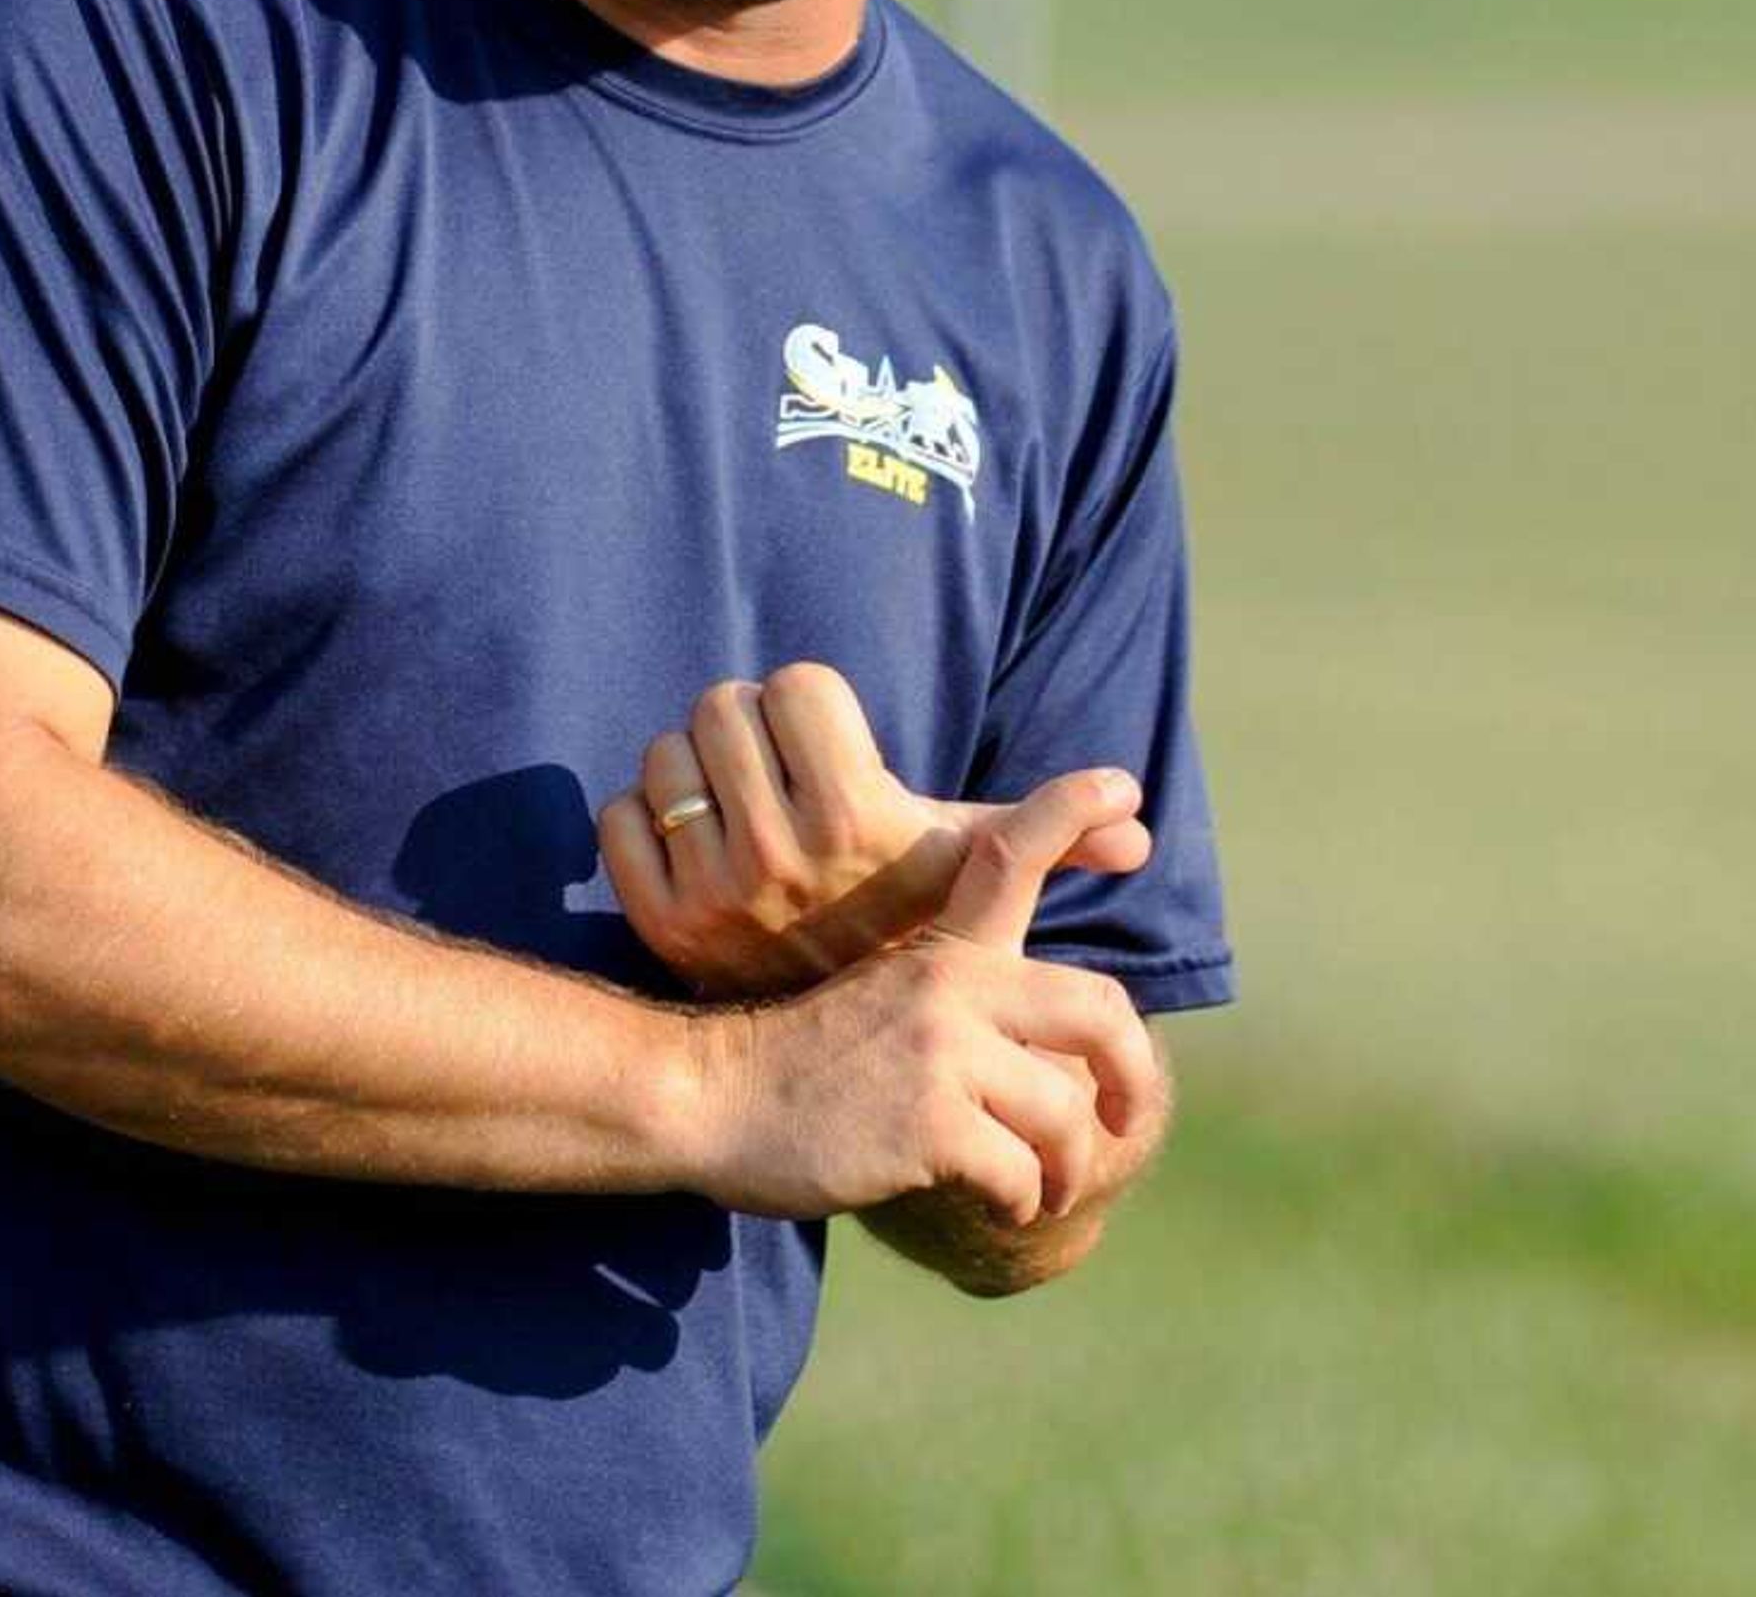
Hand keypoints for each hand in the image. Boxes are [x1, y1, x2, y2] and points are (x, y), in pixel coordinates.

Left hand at [597, 664, 1151, 996]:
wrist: (818, 1070)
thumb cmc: (900, 942)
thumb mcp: (972, 882)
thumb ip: (1051, 836)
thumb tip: (1135, 807)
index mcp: (855, 816)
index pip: (797, 684)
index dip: (809, 709)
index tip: (826, 753)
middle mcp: (779, 849)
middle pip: (724, 704)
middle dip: (746, 732)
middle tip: (774, 779)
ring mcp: (709, 885)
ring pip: (668, 754)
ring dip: (692, 775)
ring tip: (736, 818)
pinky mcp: (654, 915)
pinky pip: (619, 815)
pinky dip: (643, 827)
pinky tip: (690, 857)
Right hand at [677, 777, 1159, 1224]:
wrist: (704, 1095)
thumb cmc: (792, 1059)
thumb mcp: (875, 995)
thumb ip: (949, 997)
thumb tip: (1040, 1046)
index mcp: (939, 949)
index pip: (1009, 856)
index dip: (1070, 813)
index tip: (1121, 793)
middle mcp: (950, 986)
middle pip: (1097, 1011)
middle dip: (1133, 1074)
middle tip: (1127, 1116)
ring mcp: (942, 1052)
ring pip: (1064, 1112)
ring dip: (1063, 1167)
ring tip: (1043, 1189)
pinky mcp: (931, 1124)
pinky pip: (1019, 1174)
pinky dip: (1017, 1199)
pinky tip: (995, 1202)